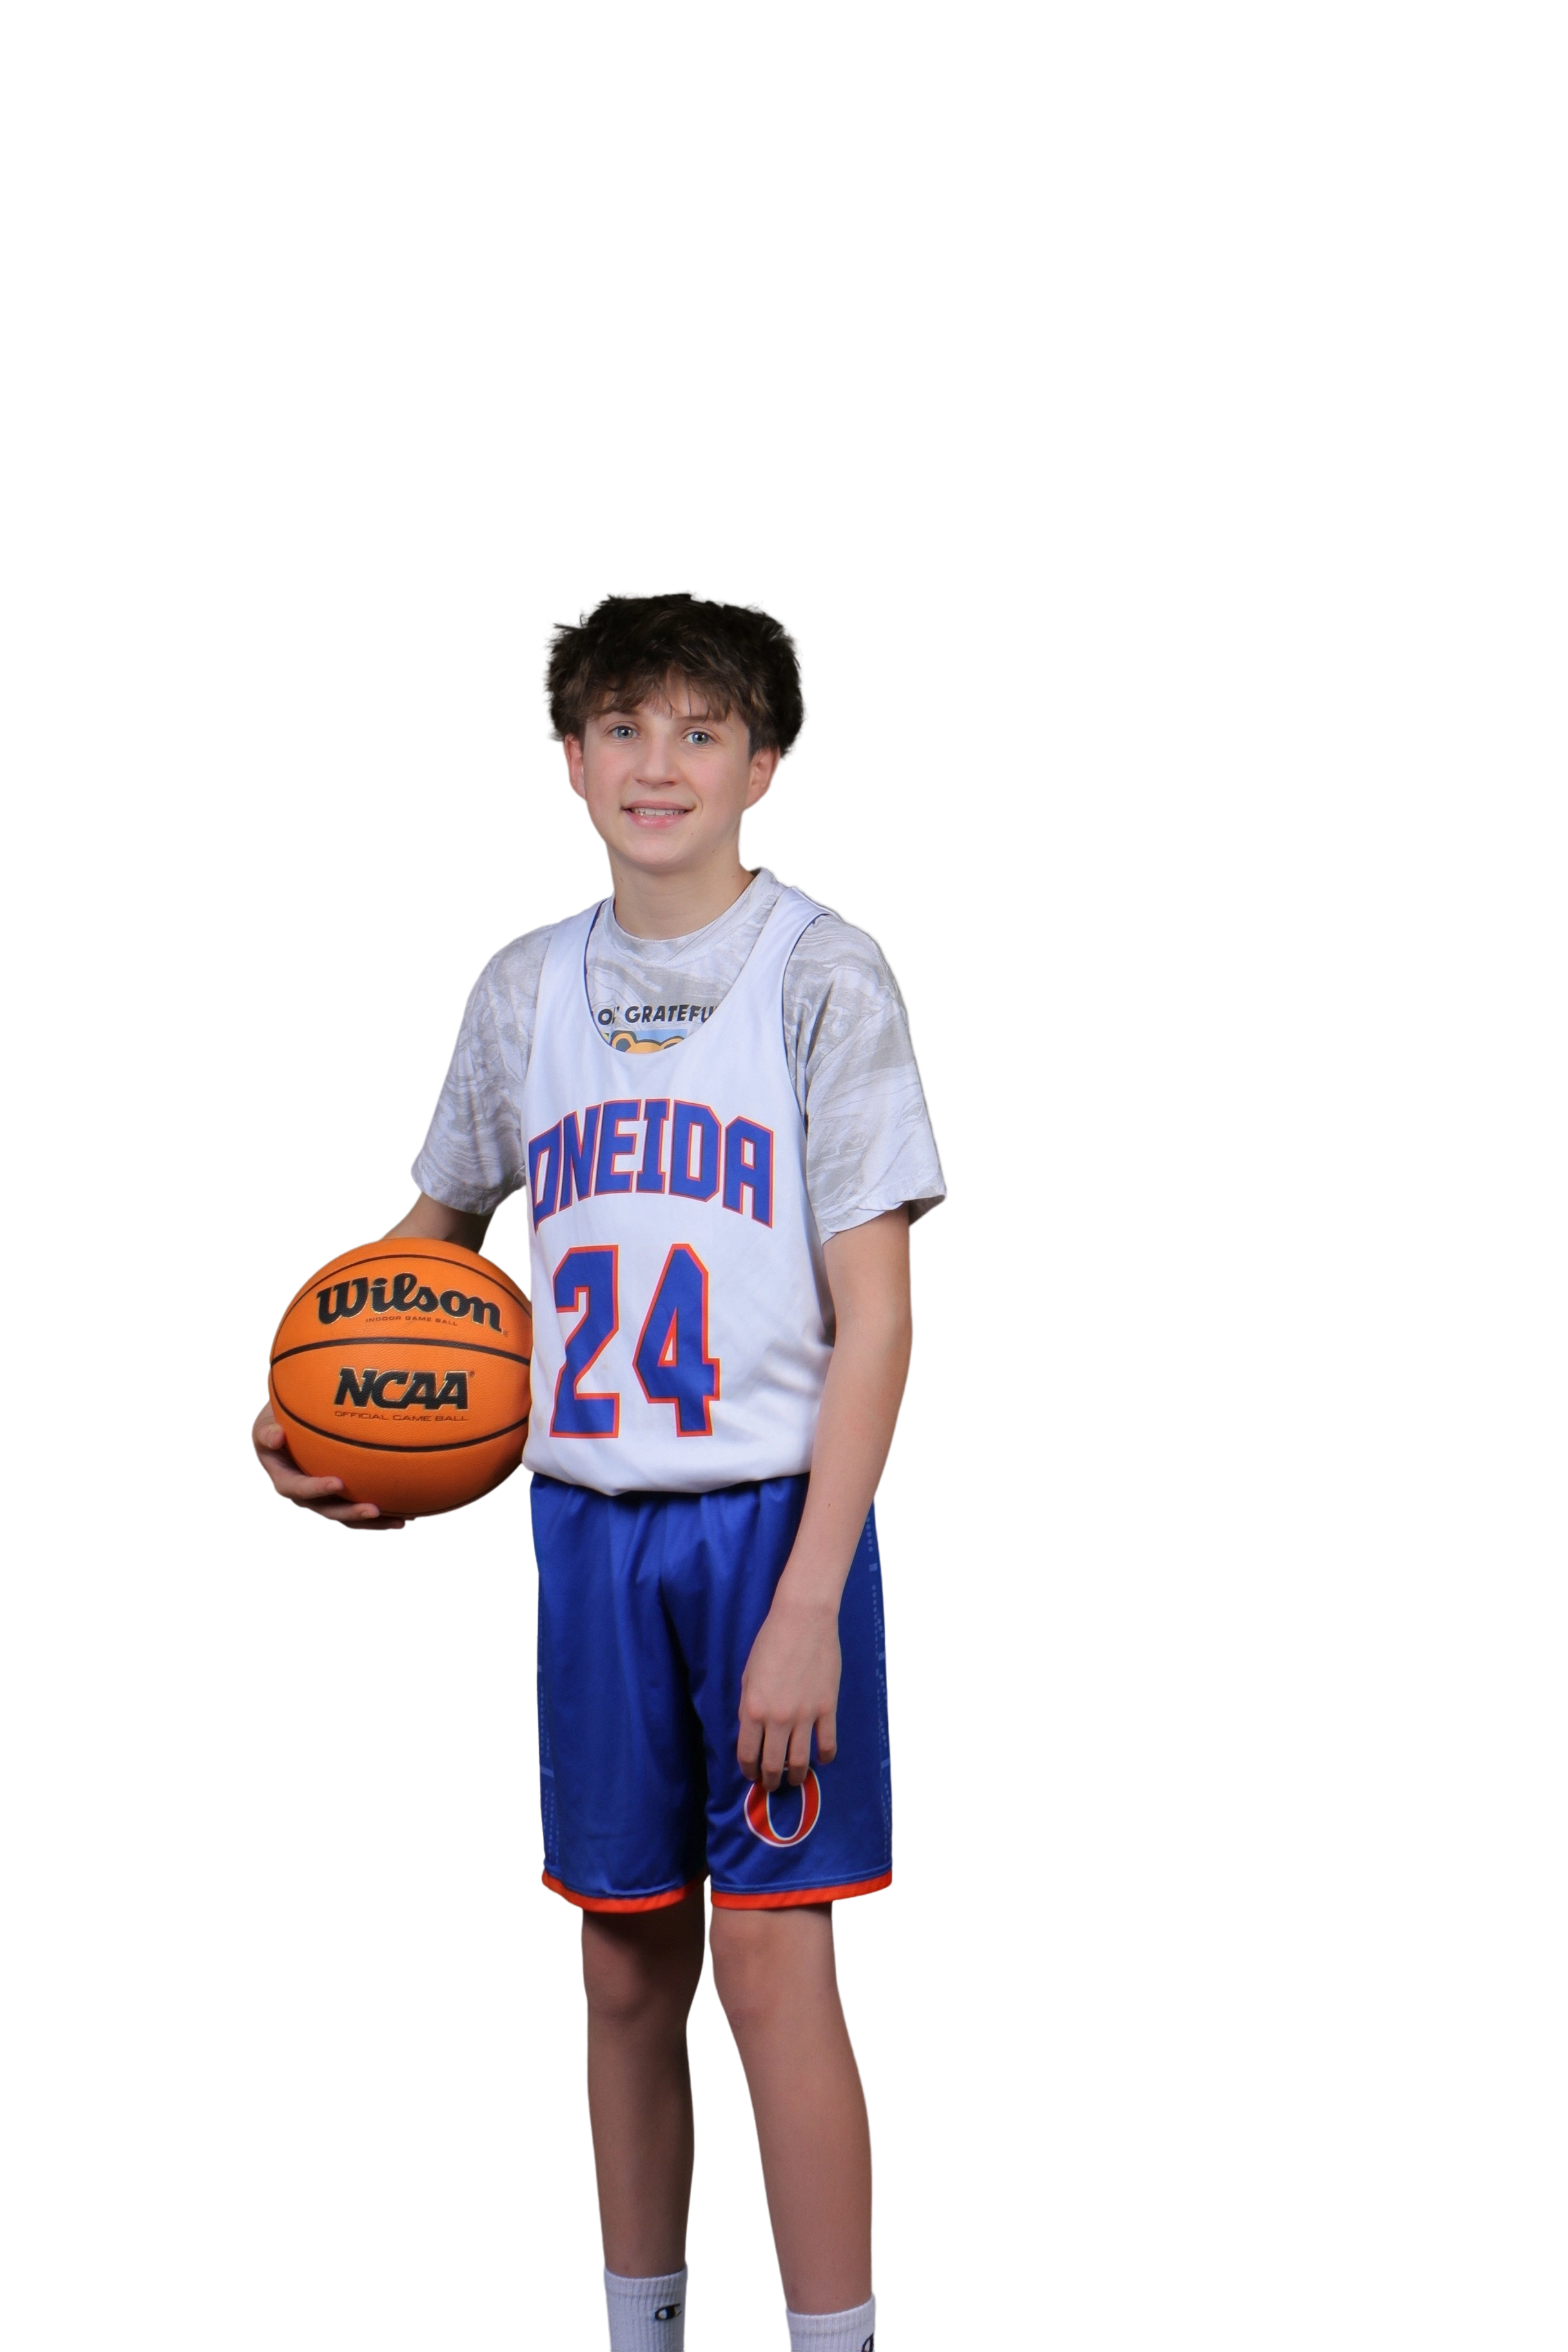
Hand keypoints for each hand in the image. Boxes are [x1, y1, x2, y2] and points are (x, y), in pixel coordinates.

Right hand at [248, 1395, 409, 1531]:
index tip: (338, 1482)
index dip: (317, 1489)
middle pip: (330, 1511)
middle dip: (351, 1514)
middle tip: (373, 1509)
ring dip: (374, 1523)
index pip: (300, 1489)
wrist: (286, 1434)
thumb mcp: (265, 1426)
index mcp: (286, 1483)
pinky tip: (410, 1512)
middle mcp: (307, 1498)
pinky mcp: (343, 1498)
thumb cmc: (276, 1425)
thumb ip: (266, 1432)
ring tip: (400, 1523)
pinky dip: (385, 1512)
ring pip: (350, 1516)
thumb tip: (275, 1435)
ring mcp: (326, 1501)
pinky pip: (363, 1505)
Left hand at [736, 1588, 840, 1790]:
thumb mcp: (748, 1676)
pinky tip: (821, 1759)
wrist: (803, 1620)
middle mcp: (777, 1719)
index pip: (747, 1754)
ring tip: (794, 1778)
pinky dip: (825, 1757)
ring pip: (800, 1761)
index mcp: (752, 1710)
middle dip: (770, 1780)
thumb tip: (752, 1732)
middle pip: (773, 1764)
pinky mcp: (827, 1709)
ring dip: (795, 1776)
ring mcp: (805, 1716)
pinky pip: (827, 1744)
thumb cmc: (770, 1642)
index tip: (751, 1775)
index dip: (748, 1770)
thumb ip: (748, 1706)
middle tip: (771, 1784)